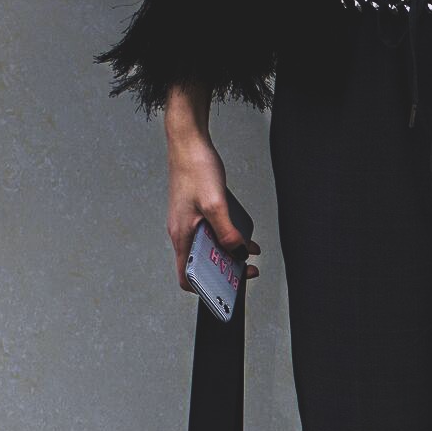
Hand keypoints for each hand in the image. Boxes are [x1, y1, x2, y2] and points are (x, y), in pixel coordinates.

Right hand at [162, 84, 262, 291]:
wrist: (188, 141)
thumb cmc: (196, 168)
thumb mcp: (216, 204)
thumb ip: (227, 232)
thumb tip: (237, 253)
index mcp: (181, 236)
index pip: (186, 276)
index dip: (205, 288)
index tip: (227, 289)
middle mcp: (182, 232)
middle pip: (201, 264)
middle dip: (224, 271)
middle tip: (247, 271)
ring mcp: (189, 222)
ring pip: (208, 249)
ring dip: (229, 255)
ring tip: (250, 256)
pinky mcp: (197, 212)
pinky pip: (212, 233)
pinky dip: (229, 239)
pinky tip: (246, 238)